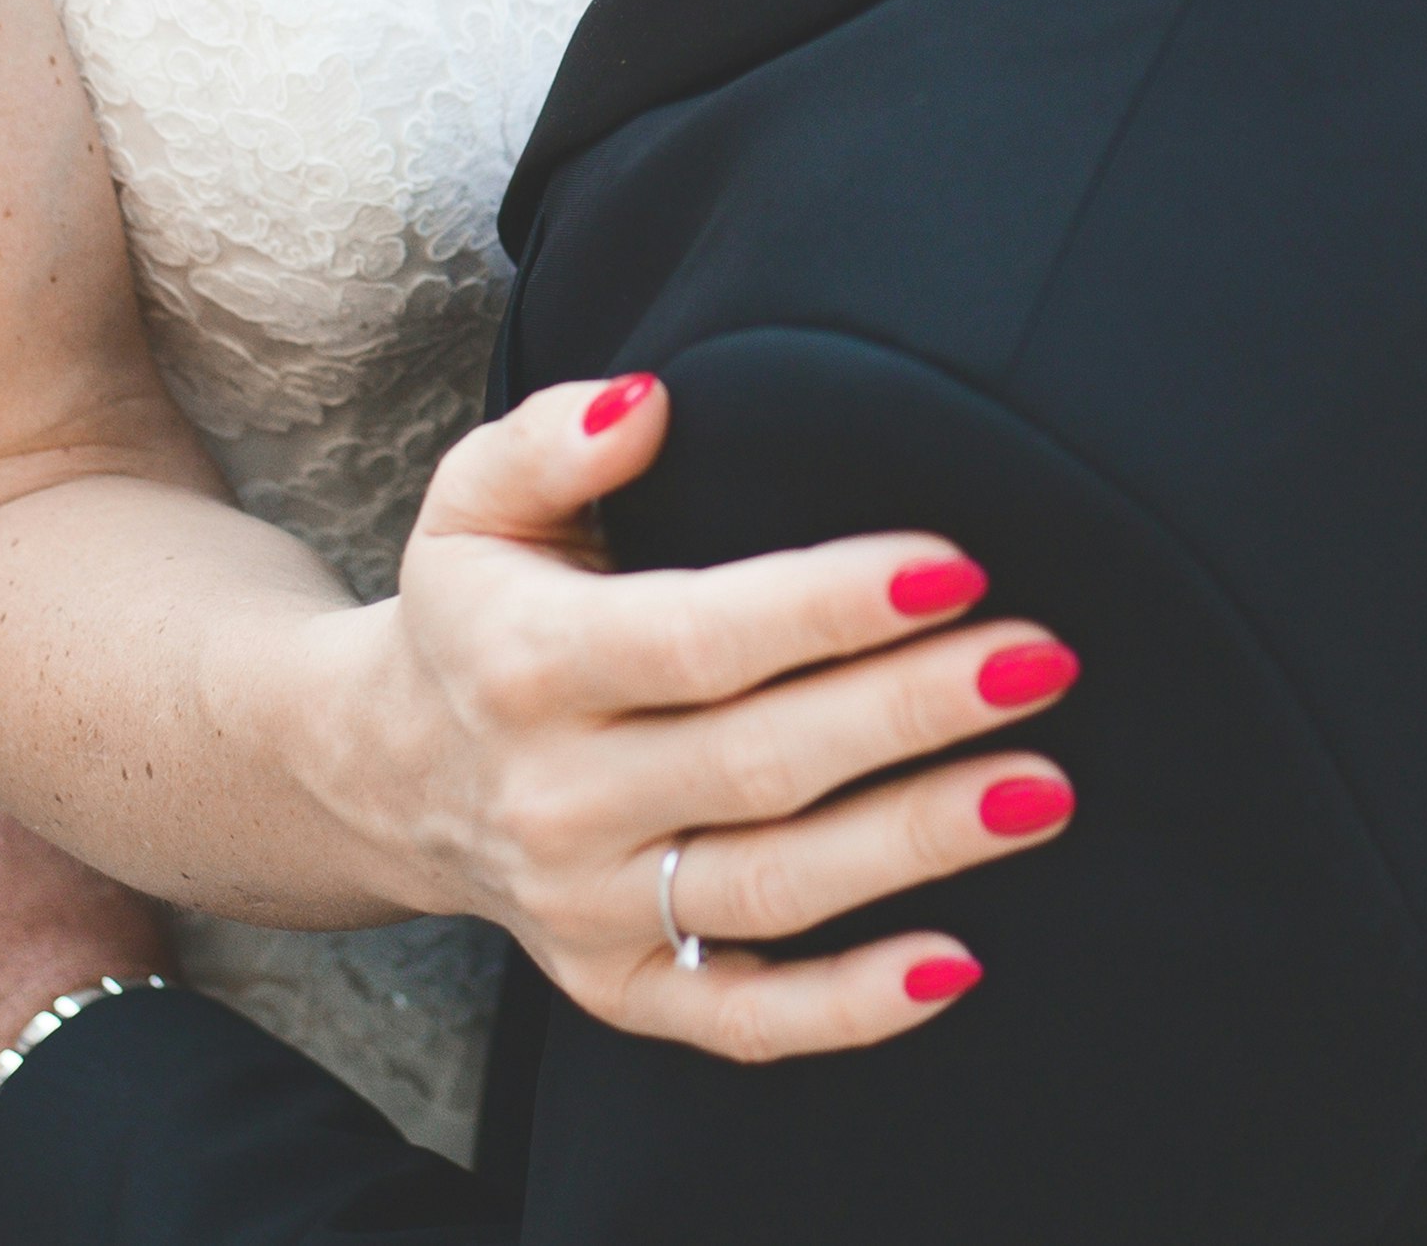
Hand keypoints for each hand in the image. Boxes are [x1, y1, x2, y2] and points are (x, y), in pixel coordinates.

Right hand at [360, 370, 1079, 1057]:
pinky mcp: (617, 989)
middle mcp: (554, 797)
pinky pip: (743, 1022)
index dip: (830, 607)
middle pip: (759, 763)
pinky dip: (851, 1008)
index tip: (957, 569)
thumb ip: (555, 440)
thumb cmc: (477, 611)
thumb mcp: (475, 502)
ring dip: (915, 843)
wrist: (383, 772)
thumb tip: (650, 404)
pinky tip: (960, 961)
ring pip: (772, 890)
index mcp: (527, 664)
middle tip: (1044, 662)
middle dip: (911, 713)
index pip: (697, 639)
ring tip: (1042, 788)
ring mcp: (586, 907)